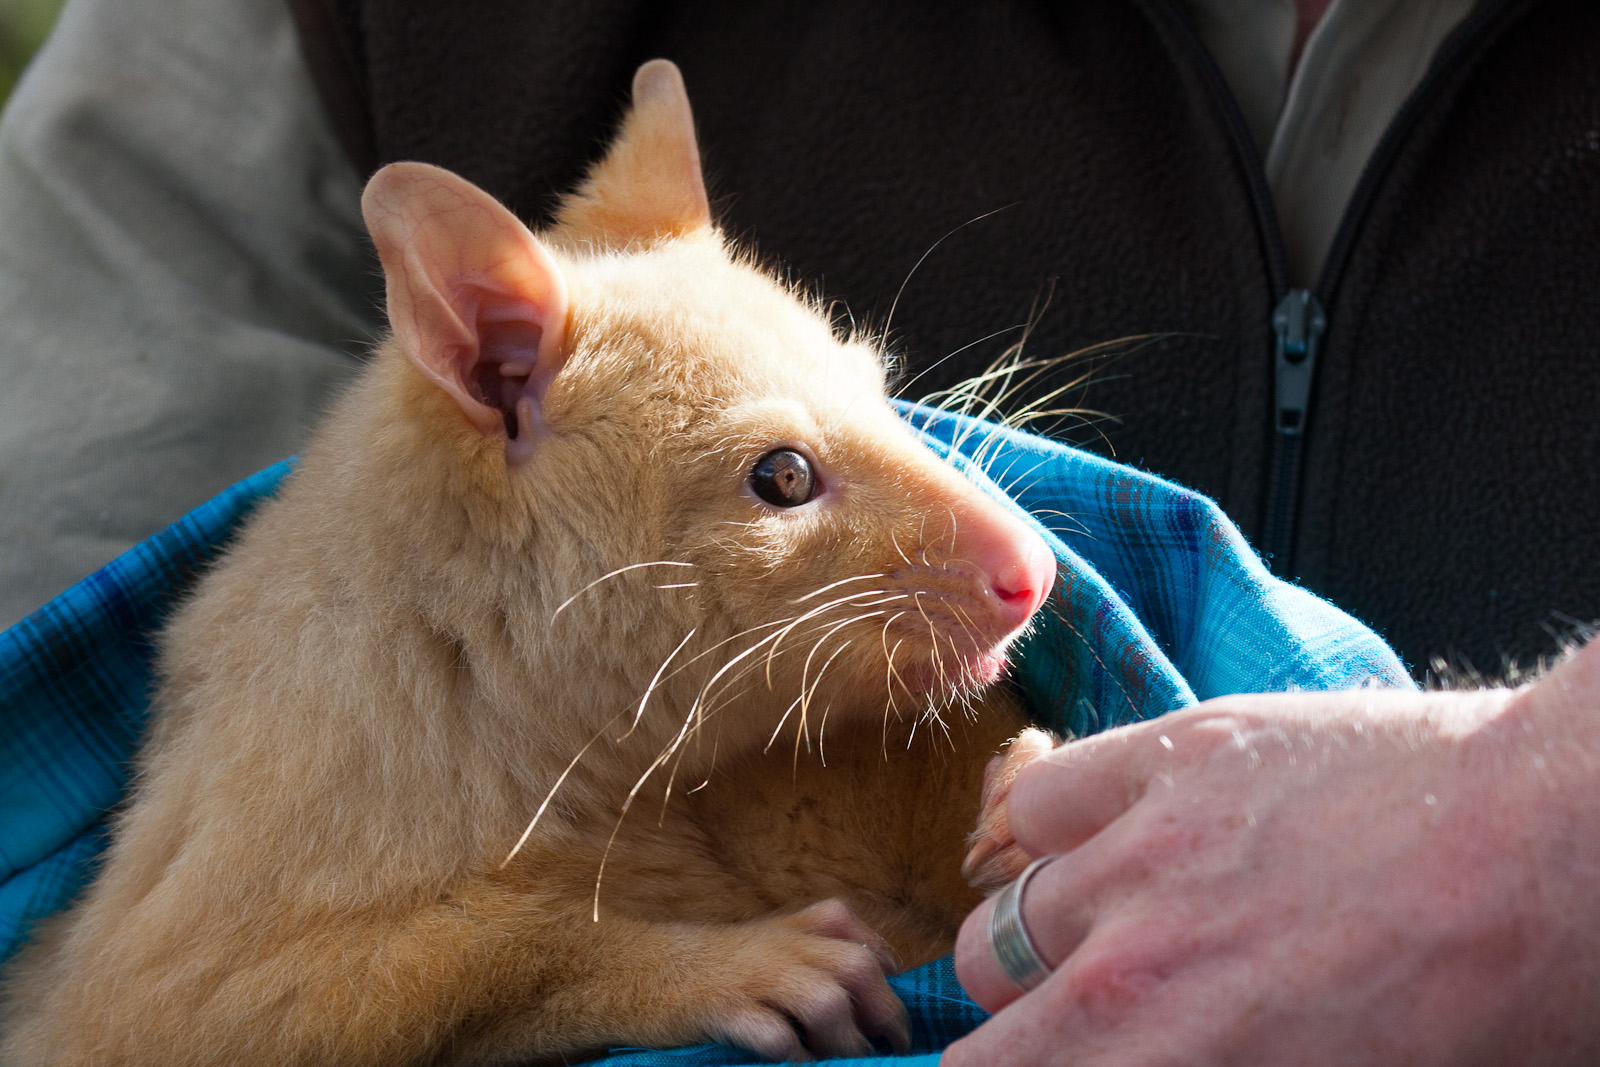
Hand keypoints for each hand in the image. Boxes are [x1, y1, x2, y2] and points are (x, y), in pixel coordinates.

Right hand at [949, 639, 1599, 1065]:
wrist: (1571, 847)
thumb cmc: (1505, 1007)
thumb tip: (1169, 1060)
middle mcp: (1133, 975)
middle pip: (982, 1041)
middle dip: (1023, 1054)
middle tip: (1086, 1050)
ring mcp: (1139, 857)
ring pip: (1000, 931)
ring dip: (1037, 961)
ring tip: (1112, 954)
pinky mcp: (1169, 757)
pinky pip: (1038, 806)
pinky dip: (1058, 839)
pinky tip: (1118, 852)